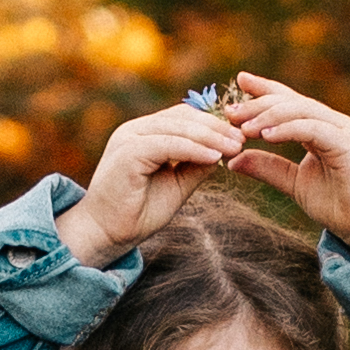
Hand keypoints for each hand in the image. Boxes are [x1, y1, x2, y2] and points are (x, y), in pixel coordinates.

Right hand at [56, 96, 257, 263]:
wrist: (105, 234)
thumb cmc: (139, 212)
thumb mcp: (177, 185)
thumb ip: (196, 165)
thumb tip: (224, 151)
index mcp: (145, 133)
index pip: (184, 116)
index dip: (214, 123)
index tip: (241, 134)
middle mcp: (135, 130)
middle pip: (183, 117)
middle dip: (217, 127)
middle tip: (244, 138)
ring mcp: (129, 138)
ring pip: (177, 127)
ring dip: (210, 136)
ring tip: (236, 146)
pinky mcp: (127, 152)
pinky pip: (167, 144)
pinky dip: (193, 149)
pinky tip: (215, 156)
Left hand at [206, 74, 349, 254]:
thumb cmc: (339, 205)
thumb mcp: (294, 184)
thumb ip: (267, 168)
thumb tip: (232, 160)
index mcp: (322, 128)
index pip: (290, 100)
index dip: (265, 89)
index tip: (238, 81)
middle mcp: (334, 123)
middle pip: (292, 102)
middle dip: (259, 103)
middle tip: (230, 110)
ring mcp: (343, 131)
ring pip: (301, 111)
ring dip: (268, 116)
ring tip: (242, 126)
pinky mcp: (349, 145)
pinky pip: (313, 129)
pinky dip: (288, 129)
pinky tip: (265, 136)